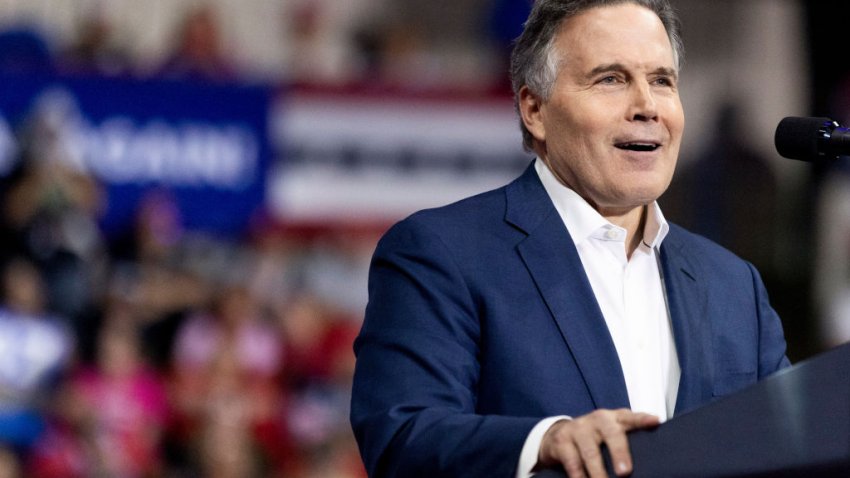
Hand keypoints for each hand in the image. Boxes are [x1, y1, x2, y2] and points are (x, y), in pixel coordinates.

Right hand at [537, 409, 658, 477]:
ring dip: (598, 471)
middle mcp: (598, 419)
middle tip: (625, 472)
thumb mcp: (612, 435)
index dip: (642, 419)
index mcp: (615, 418)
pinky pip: (572, 462)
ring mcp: (578, 428)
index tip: (655, 422)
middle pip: (611, 433)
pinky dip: (579, 476)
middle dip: (619, 452)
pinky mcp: (562, 441)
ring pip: (590, 452)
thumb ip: (628, 442)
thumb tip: (653, 466)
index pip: (631, 417)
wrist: (560, 434)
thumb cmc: (597, 438)